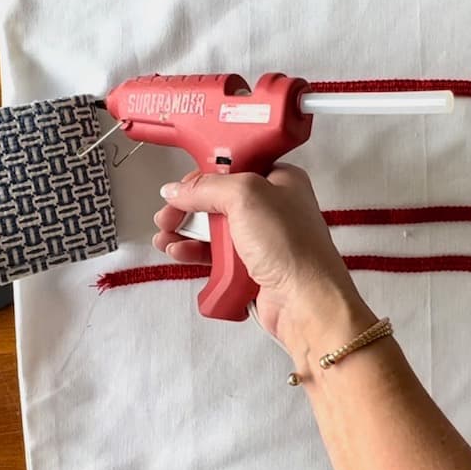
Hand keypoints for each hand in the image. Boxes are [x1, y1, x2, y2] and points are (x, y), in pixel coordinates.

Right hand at [153, 165, 373, 356]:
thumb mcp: (245, 197)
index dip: (203, 177)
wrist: (306, 302)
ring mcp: (264, 239)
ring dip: (187, 232)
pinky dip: (197, 253)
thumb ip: (206, 188)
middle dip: (189, 208)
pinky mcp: (254, 267)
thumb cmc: (290, 245)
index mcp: (280, 180)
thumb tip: (176, 190)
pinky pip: (219, 256)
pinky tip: (179, 253)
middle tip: (166, 217)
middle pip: (220, 199)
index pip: (233, 167)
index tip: (179, 188)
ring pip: (216, 229)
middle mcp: (273, 207)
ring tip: (164, 238)